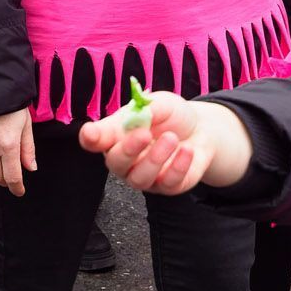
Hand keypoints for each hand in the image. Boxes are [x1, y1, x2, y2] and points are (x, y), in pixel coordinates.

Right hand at [79, 94, 251, 193]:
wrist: (201, 130)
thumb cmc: (172, 116)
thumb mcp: (161, 103)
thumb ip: (147, 108)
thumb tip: (137, 114)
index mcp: (116, 136)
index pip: (95, 140)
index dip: (91, 138)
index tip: (90, 133)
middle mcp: (125, 160)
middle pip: (116, 163)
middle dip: (128, 150)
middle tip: (144, 134)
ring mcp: (144, 176)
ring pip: (139, 178)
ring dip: (156, 159)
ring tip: (172, 138)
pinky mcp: (167, 186)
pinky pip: (167, 183)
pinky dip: (178, 166)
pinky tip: (187, 149)